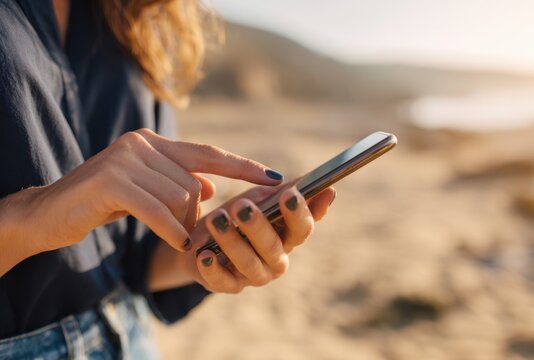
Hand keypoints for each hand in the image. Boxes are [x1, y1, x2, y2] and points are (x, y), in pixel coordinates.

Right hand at [5, 129, 281, 256]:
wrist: (50, 212)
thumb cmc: (103, 203)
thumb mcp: (145, 191)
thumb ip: (176, 182)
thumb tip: (210, 185)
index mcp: (152, 142)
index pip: (208, 153)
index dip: (243, 166)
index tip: (275, 176)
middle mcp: (140, 143)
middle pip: (193, 182)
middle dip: (196, 213)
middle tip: (187, 232)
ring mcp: (125, 159)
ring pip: (179, 196)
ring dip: (182, 224)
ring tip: (173, 237)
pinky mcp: (111, 181)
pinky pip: (158, 210)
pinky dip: (171, 231)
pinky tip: (176, 243)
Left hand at [188, 185, 335, 292]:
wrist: (201, 236)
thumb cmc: (239, 214)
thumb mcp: (263, 198)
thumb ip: (291, 192)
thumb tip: (329, 190)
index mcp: (289, 237)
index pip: (302, 229)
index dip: (298, 213)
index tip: (290, 194)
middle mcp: (276, 260)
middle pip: (273, 247)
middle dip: (257, 226)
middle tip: (241, 205)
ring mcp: (253, 276)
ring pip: (248, 262)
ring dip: (231, 241)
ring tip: (216, 219)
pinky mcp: (227, 286)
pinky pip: (222, 281)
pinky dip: (212, 268)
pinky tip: (203, 254)